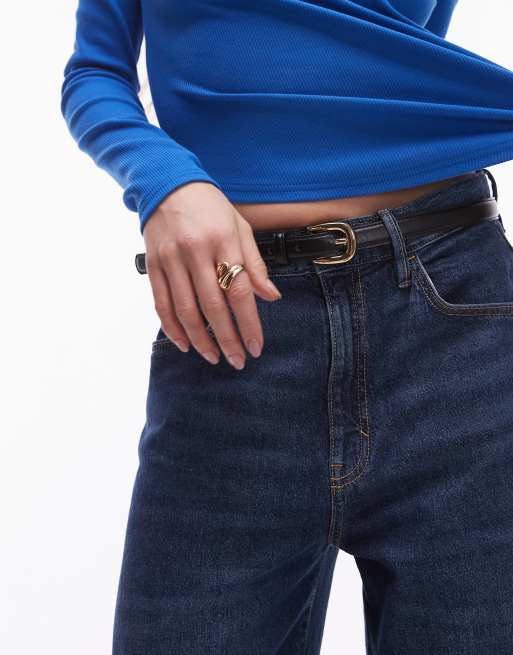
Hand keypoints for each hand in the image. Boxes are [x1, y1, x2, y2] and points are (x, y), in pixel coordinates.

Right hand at [143, 181, 281, 368]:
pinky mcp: (153, 265)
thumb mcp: (240, 228)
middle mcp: (195, 251)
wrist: (168, 183)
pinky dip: (172, 328)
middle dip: (227, 339)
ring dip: (201, 340)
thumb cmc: (211, 208)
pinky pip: (161, 304)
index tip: (256, 347)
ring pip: (185, 310)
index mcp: (223, 241)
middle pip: (213, 307)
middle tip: (237, 361)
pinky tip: (185, 344)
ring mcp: (170, 259)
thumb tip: (272, 296)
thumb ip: (255, 264)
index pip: (239, 291)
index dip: (249, 324)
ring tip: (214, 357)